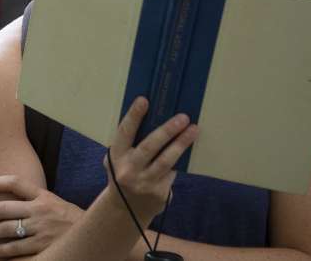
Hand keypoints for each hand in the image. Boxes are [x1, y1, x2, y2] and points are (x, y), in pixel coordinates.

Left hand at [0, 175, 82, 257]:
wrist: (95, 238)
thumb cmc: (73, 222)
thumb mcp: (57, 204)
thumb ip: (36, 201)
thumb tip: (10, 201)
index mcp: (44, 197)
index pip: (16, 183)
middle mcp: (41, 212)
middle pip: (4, 209)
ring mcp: (42, 231)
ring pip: (7, 232)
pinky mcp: (45, 249)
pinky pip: (18, 251)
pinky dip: (3, 253)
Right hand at [105, 97, 198, 224]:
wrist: (125, 210)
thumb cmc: (124, 174)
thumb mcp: (118, 159)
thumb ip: (129, 144)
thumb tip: (152, 117)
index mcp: (116, 156)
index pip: (124, 133)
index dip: (134, 116)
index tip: (144, 100)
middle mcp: (128, 170)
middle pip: (150, 147)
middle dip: (168, 131)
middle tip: (183, 117)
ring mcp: (144, 183)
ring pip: (166, 160)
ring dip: (181, 144)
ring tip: (194, 130)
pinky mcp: (159, 193)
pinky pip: (172, 173)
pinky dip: (179, 161)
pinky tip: (188, 151)